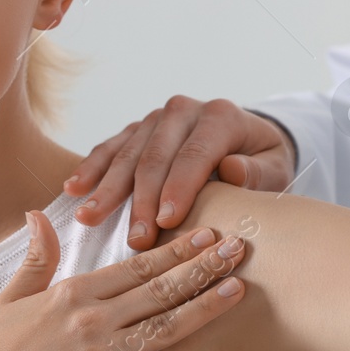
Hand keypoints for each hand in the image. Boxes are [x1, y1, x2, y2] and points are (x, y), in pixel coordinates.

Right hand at [0, 209, 248, 350]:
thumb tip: (38, 214)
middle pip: (160, 288)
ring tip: (239, 290)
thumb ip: (35, 258)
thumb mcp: (10, 299)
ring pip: (167, 327)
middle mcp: (92, 320)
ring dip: (206, 307)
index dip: (176, 248)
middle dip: (203, 267)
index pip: (136, 264)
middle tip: (240, 248)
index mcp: (72, 293)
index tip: (207, 232)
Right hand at [63, 96, 297, 248]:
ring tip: (88, 217)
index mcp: (221, 117)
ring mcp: (157, 118)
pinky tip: (74, 188)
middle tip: (135, 239)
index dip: (179, 187)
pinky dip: (92, 167)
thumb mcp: (275, 170)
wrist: (250, 142)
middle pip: (156, 156)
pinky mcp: (138, 129)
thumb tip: (232, 169)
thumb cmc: (263, 165)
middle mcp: (185, 111)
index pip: (196, 154)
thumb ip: (257, 173)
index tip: (166, 222)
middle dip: (142, 200)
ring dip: (107, 188)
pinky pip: (111, 147)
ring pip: (128, 153)